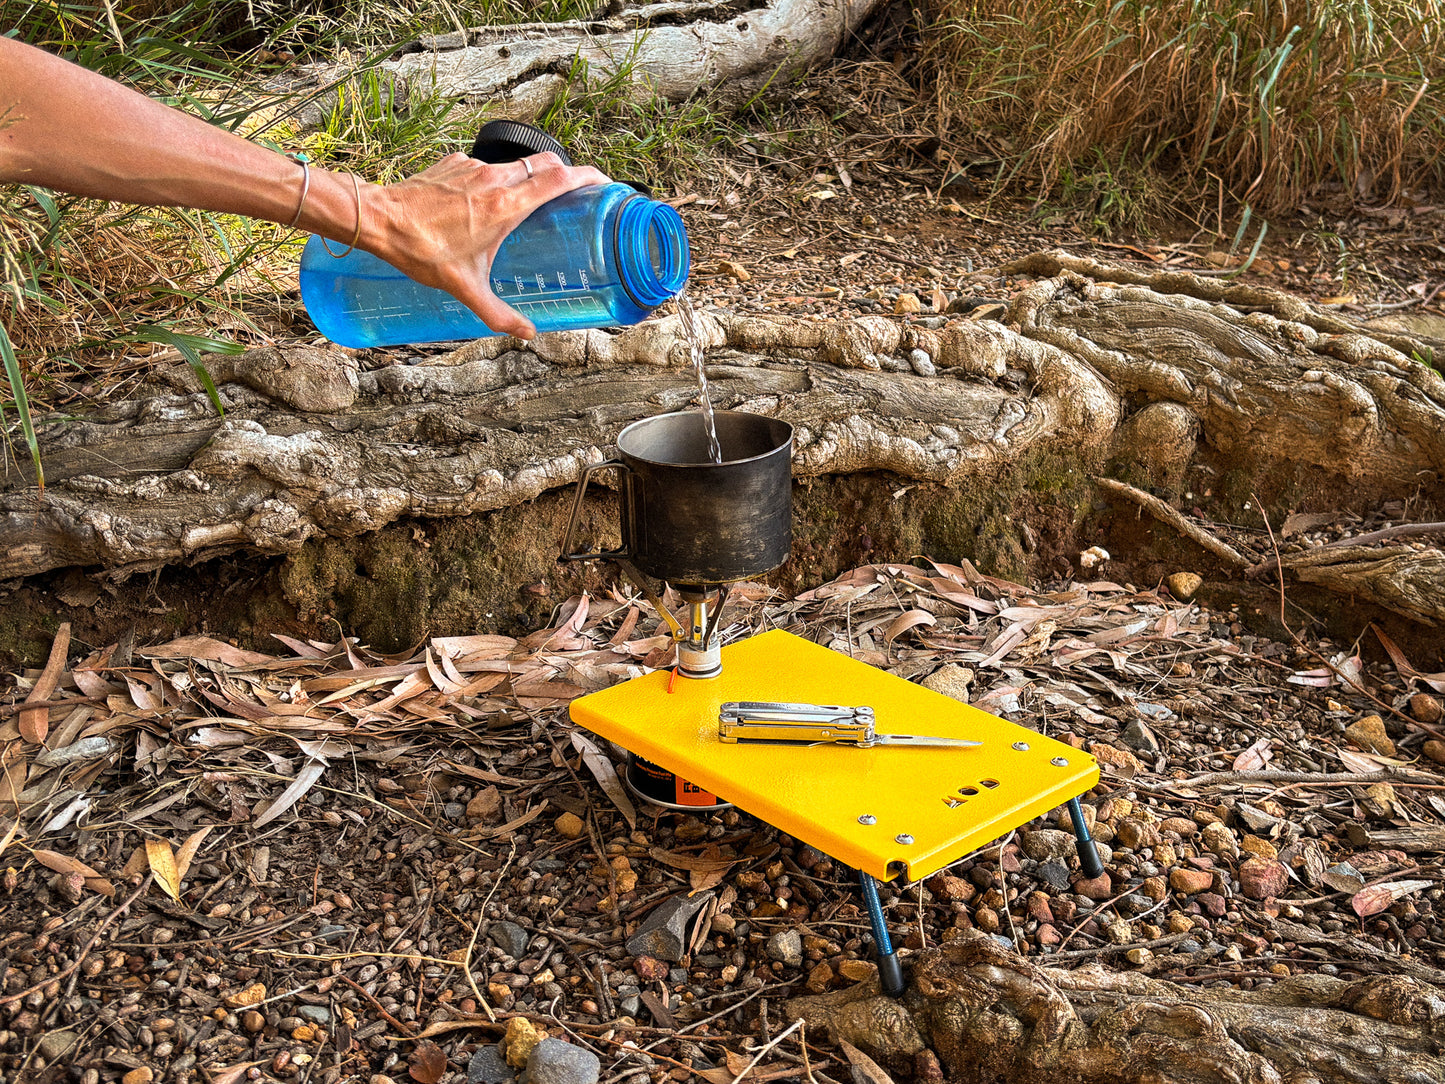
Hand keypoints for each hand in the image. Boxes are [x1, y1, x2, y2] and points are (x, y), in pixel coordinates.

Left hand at [361, 152, 610, 338]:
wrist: (378, 220)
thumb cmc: (422, 251)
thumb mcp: (466, 288)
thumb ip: (499, 314)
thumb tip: (528, 334)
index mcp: (506, 205)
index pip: (560, 178)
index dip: (588, 176)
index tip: (604, 184)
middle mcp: (494, 179)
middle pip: (545, 163)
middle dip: (566, 174)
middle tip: (574, 194)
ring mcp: (473, 166)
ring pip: (516, 163)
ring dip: (530, 177)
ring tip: (531, 201)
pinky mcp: (454, 163)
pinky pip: (486, 166)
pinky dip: (497, 179)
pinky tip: (487, 202)